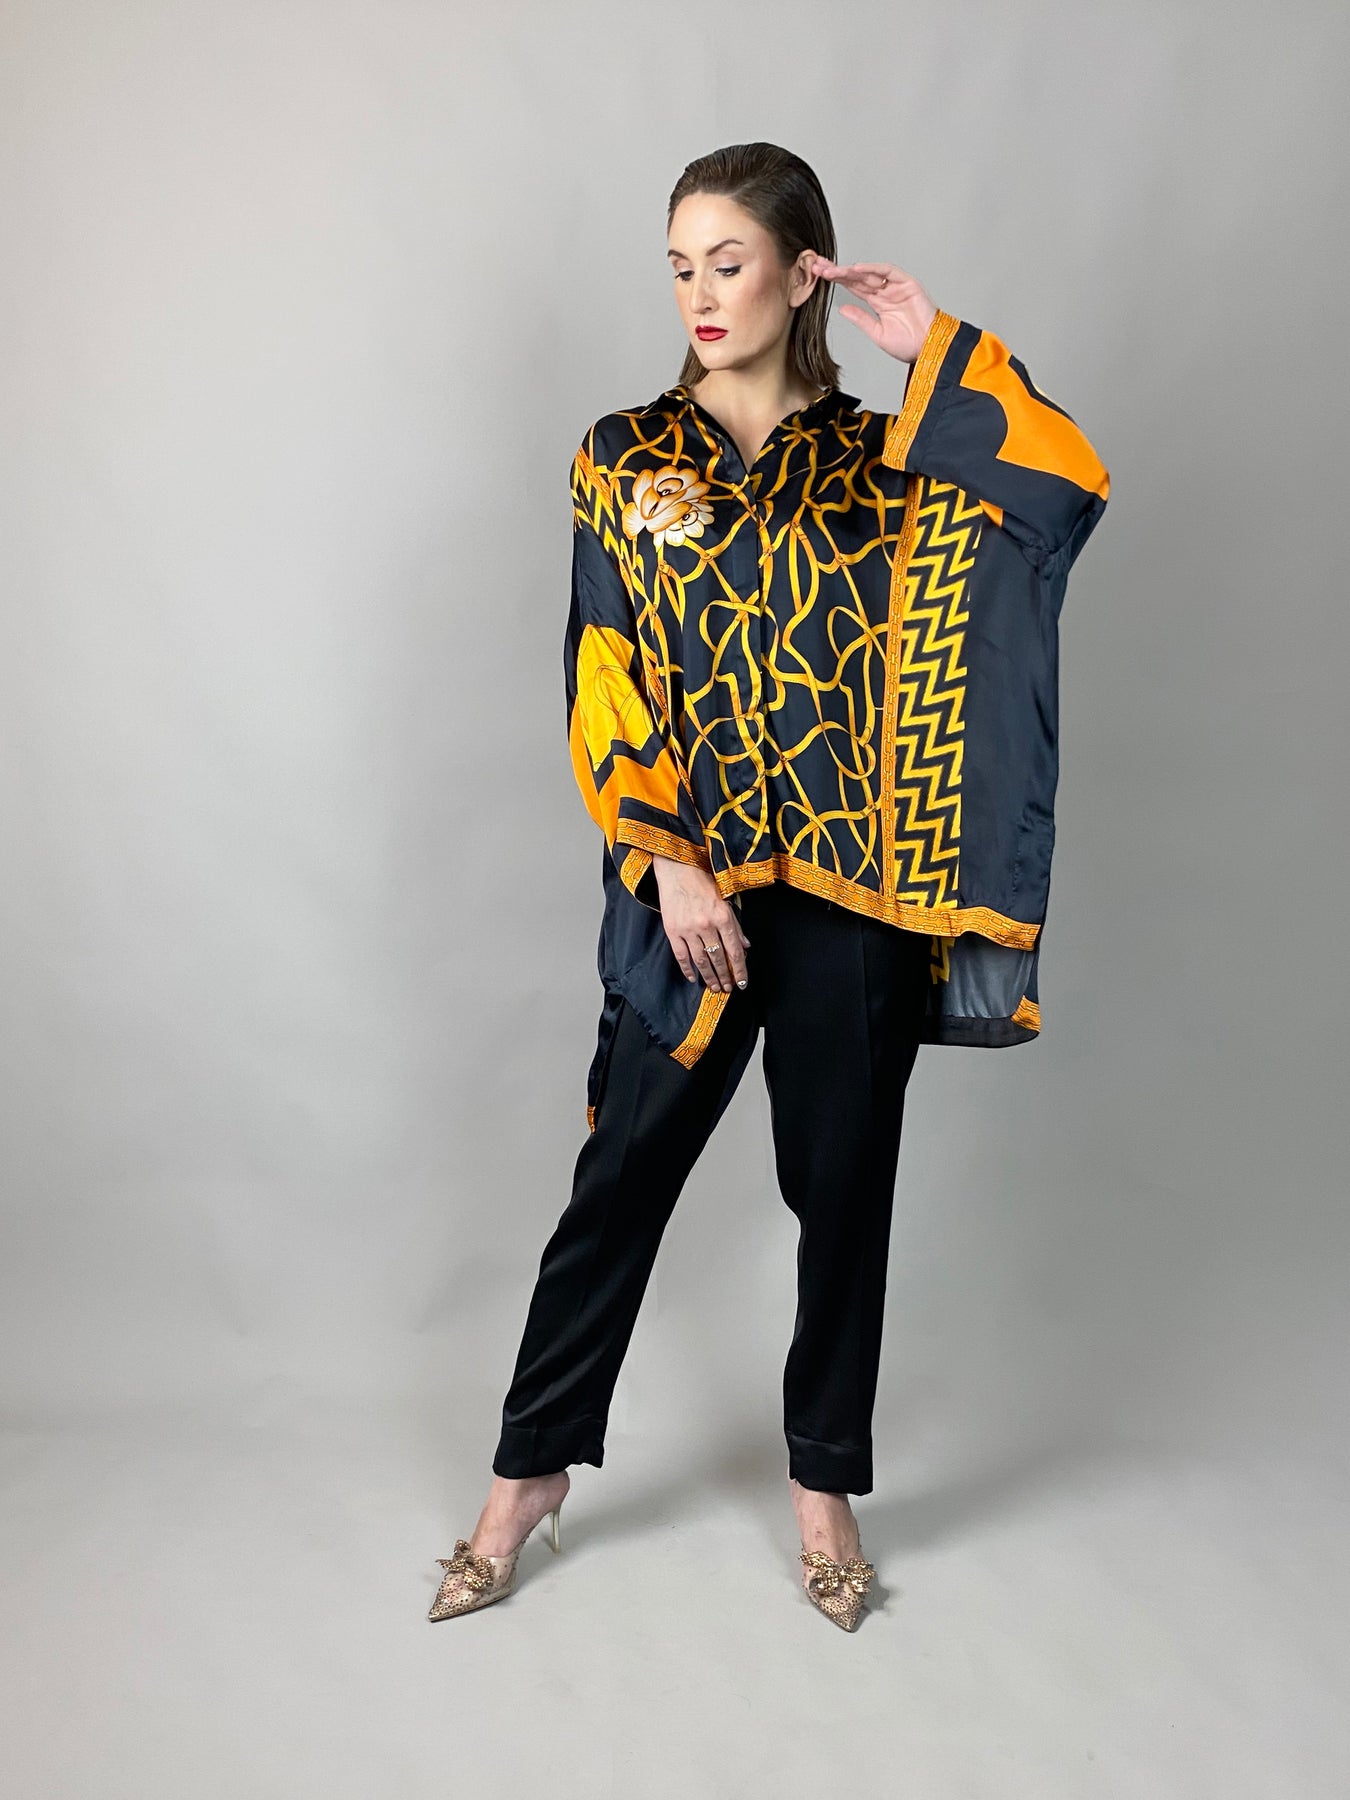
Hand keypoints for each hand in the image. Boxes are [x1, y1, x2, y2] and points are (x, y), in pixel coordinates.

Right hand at [651, 855, 749, 991]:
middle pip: (718, 959)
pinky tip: (693, 978)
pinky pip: (681, 956)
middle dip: (725, 977)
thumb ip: (735, 925)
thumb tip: (745, 946)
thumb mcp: (725, 900)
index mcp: (723, 916)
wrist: (677, 869)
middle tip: (728, 989)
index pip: (734, 951)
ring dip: (709, 977)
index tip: (741, 983)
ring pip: (701, 961)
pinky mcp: (673, 930)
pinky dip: (687, 969)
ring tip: (714, 988)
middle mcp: (706, 925)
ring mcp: (688, 929)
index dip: (739, 970)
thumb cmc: (703, 881)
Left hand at [809, 257, 937, 364]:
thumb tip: (843, 309)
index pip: (854, 287)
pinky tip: (856, 269)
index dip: (837, 280)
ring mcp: (896, 286)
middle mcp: (886, 291)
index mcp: (878, 303)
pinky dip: (873, 269)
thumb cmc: (909, 345)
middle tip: (819, 266)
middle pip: (858, 277)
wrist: (928, 350)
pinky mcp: (907, 284)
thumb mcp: (877, 334)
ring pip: (869, 273)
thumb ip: (861, 319)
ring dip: (850, 270)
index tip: (820, 276)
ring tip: (832, 269)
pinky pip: (888, 272)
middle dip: (838, 271)